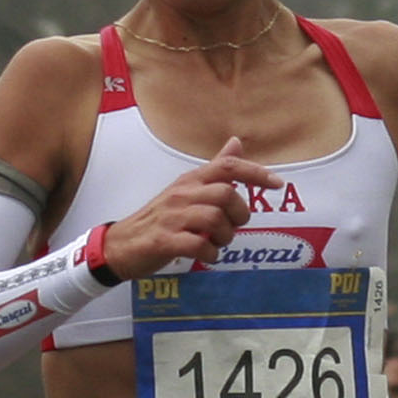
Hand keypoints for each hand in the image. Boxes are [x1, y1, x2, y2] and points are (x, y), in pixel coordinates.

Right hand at [101, 136, 282, 280]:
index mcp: (189, 181)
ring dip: (226, 236)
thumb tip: (236, 142)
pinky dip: (210, 254)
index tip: (278, 184)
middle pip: (226, 194)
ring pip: (214, 219)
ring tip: (218, 243)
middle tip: (233, 226)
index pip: (227, 167)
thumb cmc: (158, 218)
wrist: (119, 245)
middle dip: (239, 214)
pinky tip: (207, 255)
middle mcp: (181, 195)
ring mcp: (172, 218)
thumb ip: (214, 169)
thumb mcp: (185, 188)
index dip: (256, 173)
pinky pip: (198, 245)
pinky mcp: (164, 241)